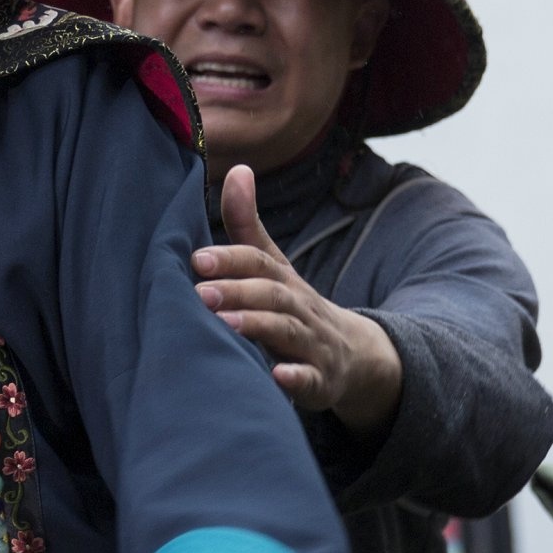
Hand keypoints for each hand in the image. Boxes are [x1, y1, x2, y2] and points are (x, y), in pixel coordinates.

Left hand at [192, 165, 402, 433]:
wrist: (354, 354)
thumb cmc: (294, 305)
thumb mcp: (275, 267)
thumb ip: (248, 225)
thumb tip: (238, 169)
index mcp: (283, 280)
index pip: (260, 262)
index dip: (231, 259)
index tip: (198, 259)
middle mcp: (300, 309)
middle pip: (272, 295)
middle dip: (238, 292)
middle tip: (200, 293)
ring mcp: (312, 345)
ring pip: (288, 333)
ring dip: (258, 327)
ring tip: (225, 326)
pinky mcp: (320, 382)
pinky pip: (311, 381)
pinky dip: (296, 379)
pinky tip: (277, 377)